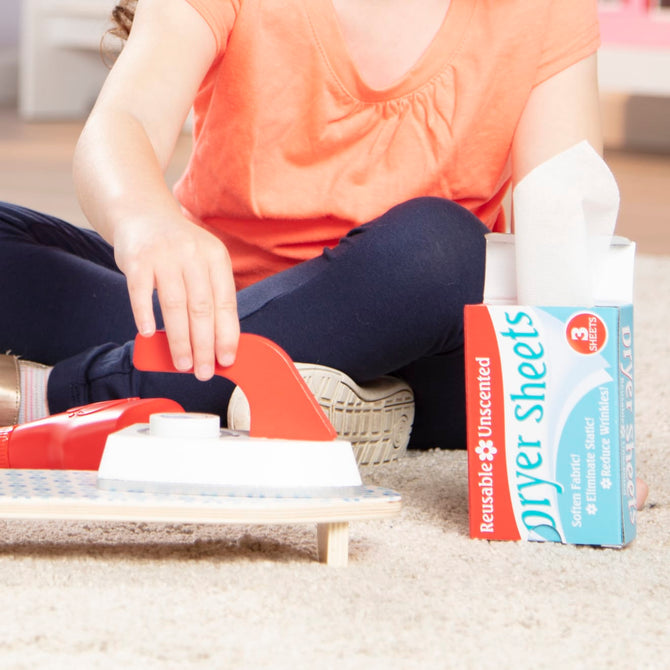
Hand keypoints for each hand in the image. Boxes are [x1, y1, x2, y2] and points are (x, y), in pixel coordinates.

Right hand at [114, 212, 238, 380]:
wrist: (142, 214)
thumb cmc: (177, 249)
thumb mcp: (202, 262)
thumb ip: (210, 295)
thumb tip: (217, 342)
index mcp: (216, 258)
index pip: (226, 303)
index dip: (227, 334)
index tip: (227, 360)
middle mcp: (193, 255)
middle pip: (202, 308)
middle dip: (204, 345)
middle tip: (203, 372)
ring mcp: (164, 255)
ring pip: (175, 305)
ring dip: (180, 339)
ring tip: (183, 364)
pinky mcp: (137, 259)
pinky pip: (141, 292)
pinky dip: (145, 314)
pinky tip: (149, 334)